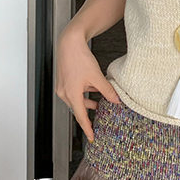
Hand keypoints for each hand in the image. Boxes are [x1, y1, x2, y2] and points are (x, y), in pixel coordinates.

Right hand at [54, 25, 123, 142]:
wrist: (69, 43)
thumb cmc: (79, 57)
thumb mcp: (97, 76)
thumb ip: (107, 91)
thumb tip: (116, 101)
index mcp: (71, 94)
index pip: (80, 116)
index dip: (87, 128)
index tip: (92, 136)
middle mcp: (64, 92)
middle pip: (78, 109)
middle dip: (88, 113)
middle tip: (98, 121)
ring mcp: (62, 87)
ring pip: (77, 100)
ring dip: (87, 102)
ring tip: (98, 101)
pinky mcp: (63, 82)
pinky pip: (74, 93)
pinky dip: (83, 93)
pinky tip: (92, 88)